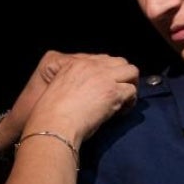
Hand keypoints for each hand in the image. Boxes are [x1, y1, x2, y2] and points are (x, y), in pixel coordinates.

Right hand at [22, 53, 138, 142]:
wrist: (53, 124)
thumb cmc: (51, 114)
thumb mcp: (60, 88)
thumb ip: (76, 84)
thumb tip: (92, 94)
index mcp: (76, 63)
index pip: (103, 60)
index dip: (109, 73)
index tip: (107, 86)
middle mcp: (91, 66)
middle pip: (120, 61)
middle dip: (124, 76)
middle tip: (121, 91)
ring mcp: (103, 77)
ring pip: (132, 71)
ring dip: (131, 85)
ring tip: (125, 100)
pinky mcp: (112, 92)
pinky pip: (132, 91)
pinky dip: (130, 101)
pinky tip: (121, 112)